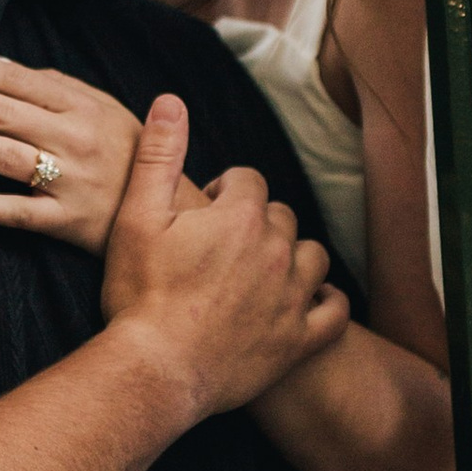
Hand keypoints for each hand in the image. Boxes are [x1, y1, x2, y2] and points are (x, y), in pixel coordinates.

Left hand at [0, 56, 145, 256]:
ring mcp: (71, 181)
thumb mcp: (105, 108)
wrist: (171, 215)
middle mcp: (76, 138)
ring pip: (3, 156)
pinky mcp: (68, 222)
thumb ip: (55, 85)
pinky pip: (18, 212)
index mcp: (82, 105)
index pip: (11, 78)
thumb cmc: (130, 154)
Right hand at [101, 97, 345, 423]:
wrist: (154, 371)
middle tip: (222, 244)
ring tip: (261, 269)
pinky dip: (326, 300)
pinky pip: (335, 310)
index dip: (225, 190)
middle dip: (256, 221)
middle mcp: (277, 251)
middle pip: (281, 215)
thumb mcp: (137, 216)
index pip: (248, 180)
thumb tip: (172, 99)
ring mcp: (292, 297)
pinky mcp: (299, 340)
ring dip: (292, 255)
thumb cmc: (139, 295)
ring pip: (312, 256)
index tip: (203, 211)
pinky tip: (309, 299)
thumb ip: (159, 154)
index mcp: (240, 217)